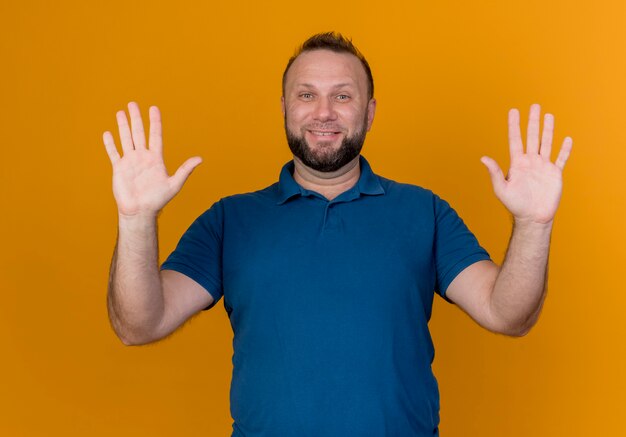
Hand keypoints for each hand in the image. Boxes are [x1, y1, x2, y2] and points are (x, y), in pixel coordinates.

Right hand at [103, 102, 201, 217]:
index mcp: (156, 159)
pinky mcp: (119, 168)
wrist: (140, 211)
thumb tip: (200, 159)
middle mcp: (142, 157)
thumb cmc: (158, 200)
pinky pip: (114, 153)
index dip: (155, 122)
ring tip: (120, 112)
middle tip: (133, 103)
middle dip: (136, 118)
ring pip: (126, 139)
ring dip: (123, 126)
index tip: (154, 108)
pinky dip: (110, 144)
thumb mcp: (174, 184)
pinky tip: (108, 133)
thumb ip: (185, 170)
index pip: (155, 135)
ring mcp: (130, 162)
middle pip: (138, 133)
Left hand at [481, 104, 572, 224]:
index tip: (513, 111)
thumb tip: (483, 158)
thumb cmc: (515, 205)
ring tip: (549, 115)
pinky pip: (561, 159)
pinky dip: (565, 150)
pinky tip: (567, 139)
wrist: (532, 217)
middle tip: (534, 105)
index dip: (514, 125)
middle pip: (532, 137)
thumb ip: (495, 172)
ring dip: (548, 130)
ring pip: (546, 143)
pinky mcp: (555, 174)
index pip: (515, 139)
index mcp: (517, 163)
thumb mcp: (502, 189)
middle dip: (533, 121)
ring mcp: (543, 167)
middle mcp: (530, 162)